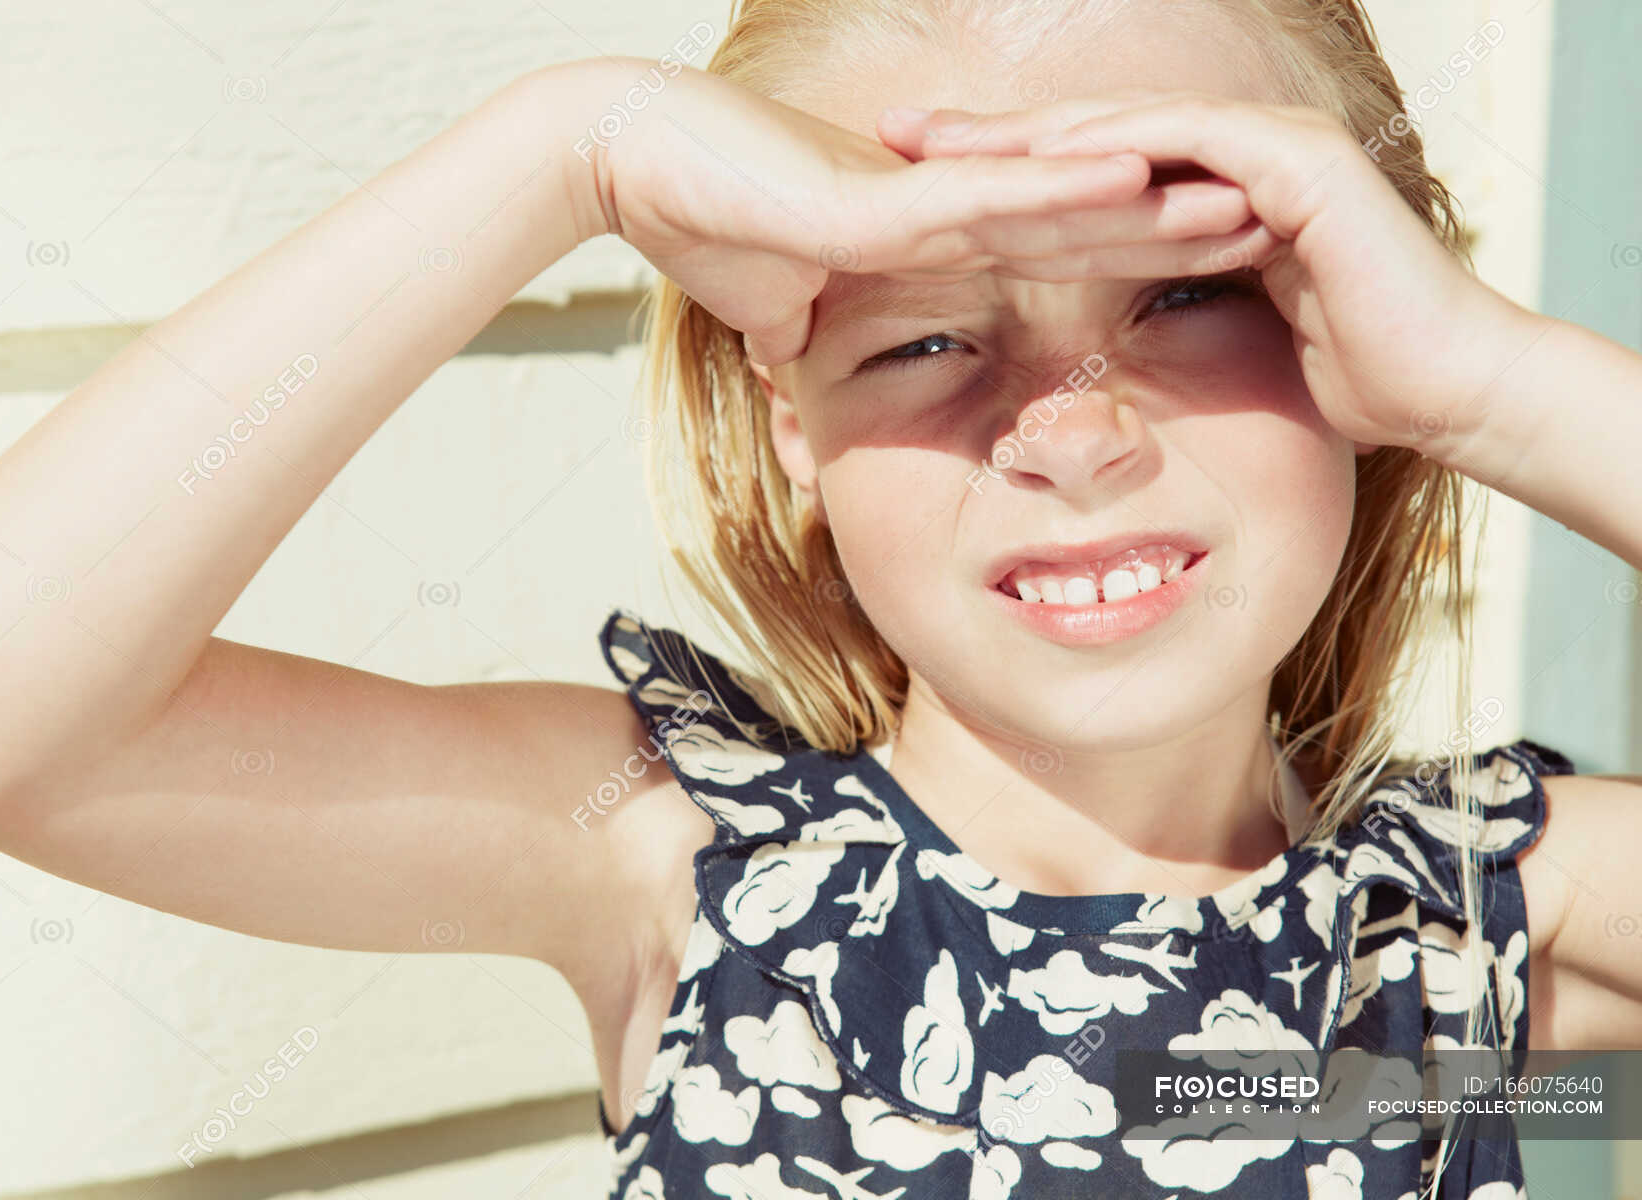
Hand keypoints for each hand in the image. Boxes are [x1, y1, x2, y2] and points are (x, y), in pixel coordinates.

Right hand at [575, 62, 1277, 363]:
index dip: (1137, 247)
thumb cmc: (697, 225)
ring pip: (1061, 195)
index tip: (1211, 262)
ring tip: (1249, 199)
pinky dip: (1069, 190)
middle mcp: (944, 202)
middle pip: (1085, 211)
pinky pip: (994, 199)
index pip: (1056, 241)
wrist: (630, 164)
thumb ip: (810, 337)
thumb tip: (803, 374)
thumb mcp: (775, 311)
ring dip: (1155, 200)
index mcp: (931, 231)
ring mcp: (921, 194)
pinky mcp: (886, 200)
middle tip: (1276, 222)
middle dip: (1179, 222)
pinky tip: (1147, 176)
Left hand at [877, 93, 1540, 454]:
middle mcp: (1235, 155)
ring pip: (1125, 125)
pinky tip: (1042, 158)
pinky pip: (1186, 142)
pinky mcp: (1296, 163)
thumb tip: (1103, 367)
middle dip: (990, 135)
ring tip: (944, 138)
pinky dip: (1114, 149)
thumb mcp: (1227, 344)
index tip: (913, 189)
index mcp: (1208, 193)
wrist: (1446, 390)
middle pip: (1088, 135)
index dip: (1000, 176)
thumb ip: (1170, 323)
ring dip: (1030, 131)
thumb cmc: (1349, 382)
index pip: (1085, 172)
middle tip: (896, 133)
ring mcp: (1269, 148)